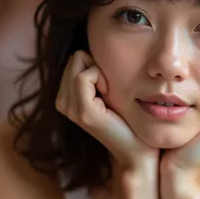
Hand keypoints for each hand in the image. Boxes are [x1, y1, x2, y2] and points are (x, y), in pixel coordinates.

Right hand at [55, 50, 159, 174]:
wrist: (137, 150)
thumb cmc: (127, 119)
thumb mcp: (108, 91)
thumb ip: (95, 74)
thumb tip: (91, 48)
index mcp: (65, 97)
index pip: (74, 58)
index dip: (94, 65)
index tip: (108, 85)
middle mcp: (62, 103)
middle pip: (75, 58)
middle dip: (95, 66)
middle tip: (109, 90)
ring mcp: (70, 108)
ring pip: (78, 64)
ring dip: (100, 72)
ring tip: (109, 94)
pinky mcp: (83, 112)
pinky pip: (85, 76)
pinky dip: (101, 78)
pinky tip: (109, 94)